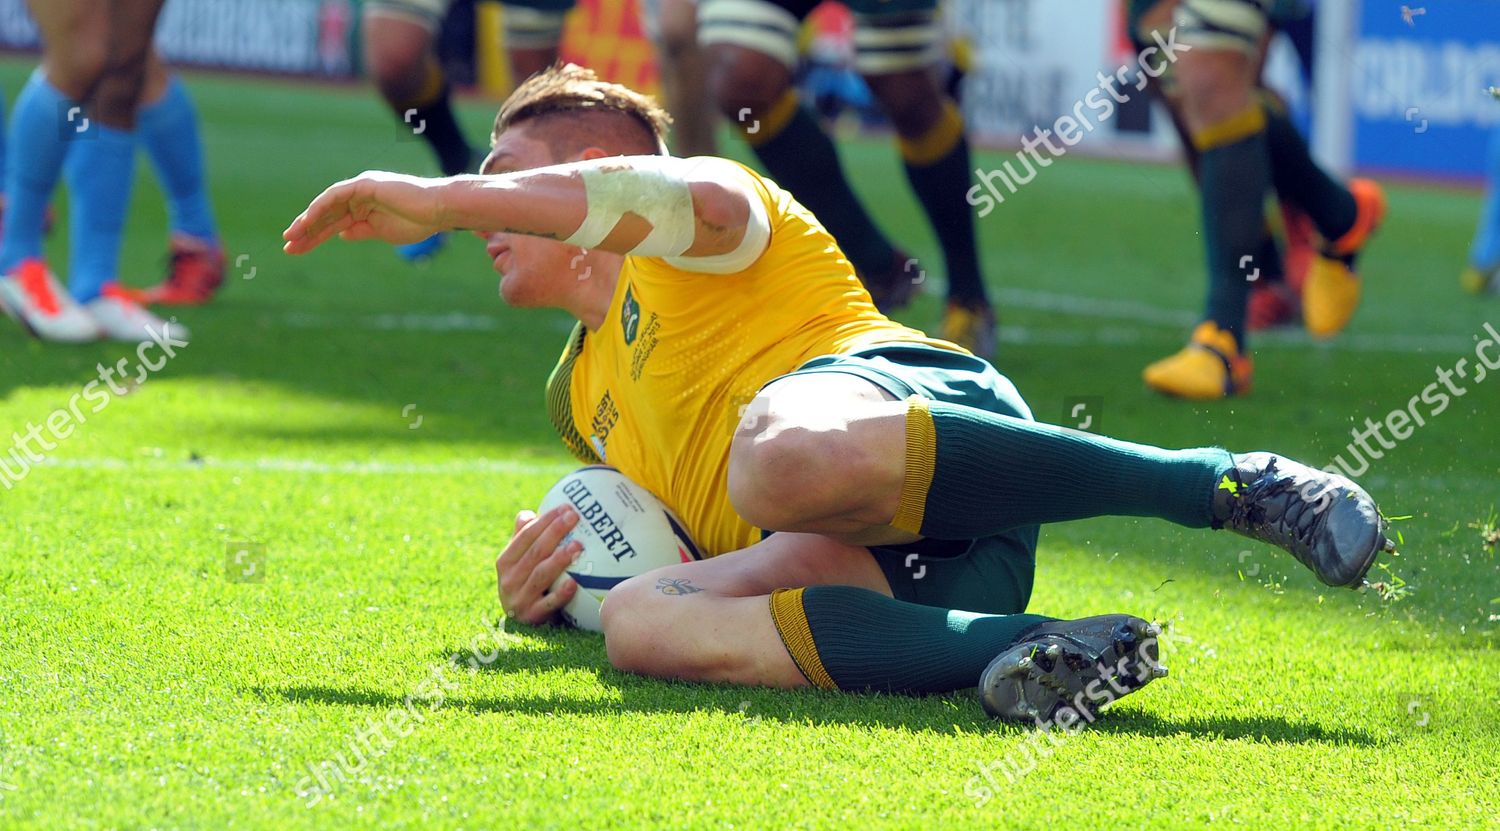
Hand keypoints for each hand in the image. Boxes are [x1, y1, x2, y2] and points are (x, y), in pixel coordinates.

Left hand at [282, 171, 446, 253]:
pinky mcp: (364, 184)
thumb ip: (360, 231)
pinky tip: (308, 221)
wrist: (438, 210)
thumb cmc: (418, 222)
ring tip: (291, 236)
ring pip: (327, 205)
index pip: (333, 223)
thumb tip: (340, 234)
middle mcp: (358, 195)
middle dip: (306, 230)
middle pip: (326, 215)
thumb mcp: (382, 232)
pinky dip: (320, 207)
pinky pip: (336, 196)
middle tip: (287, 246)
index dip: (314, 236)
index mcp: (364, 207)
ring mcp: (360, 188)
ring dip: (308, 220)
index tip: (297, 250)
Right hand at [496, 505, 581, 624]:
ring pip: (540, 575)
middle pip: (535, 552)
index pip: (525, 536)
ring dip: (559, 559)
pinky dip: (560, 593)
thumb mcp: (519, 562)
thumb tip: (528, 514)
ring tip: (578, 546)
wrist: (522, 623)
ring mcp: (519, 599)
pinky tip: (574, 583)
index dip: (545, 521)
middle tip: (575, 518)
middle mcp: (509, 579)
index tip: (565, 507)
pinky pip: (548, 604)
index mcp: (505, 561)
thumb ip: (522, 538)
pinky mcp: (532, 617)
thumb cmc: (525, 583)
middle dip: (555, 532)